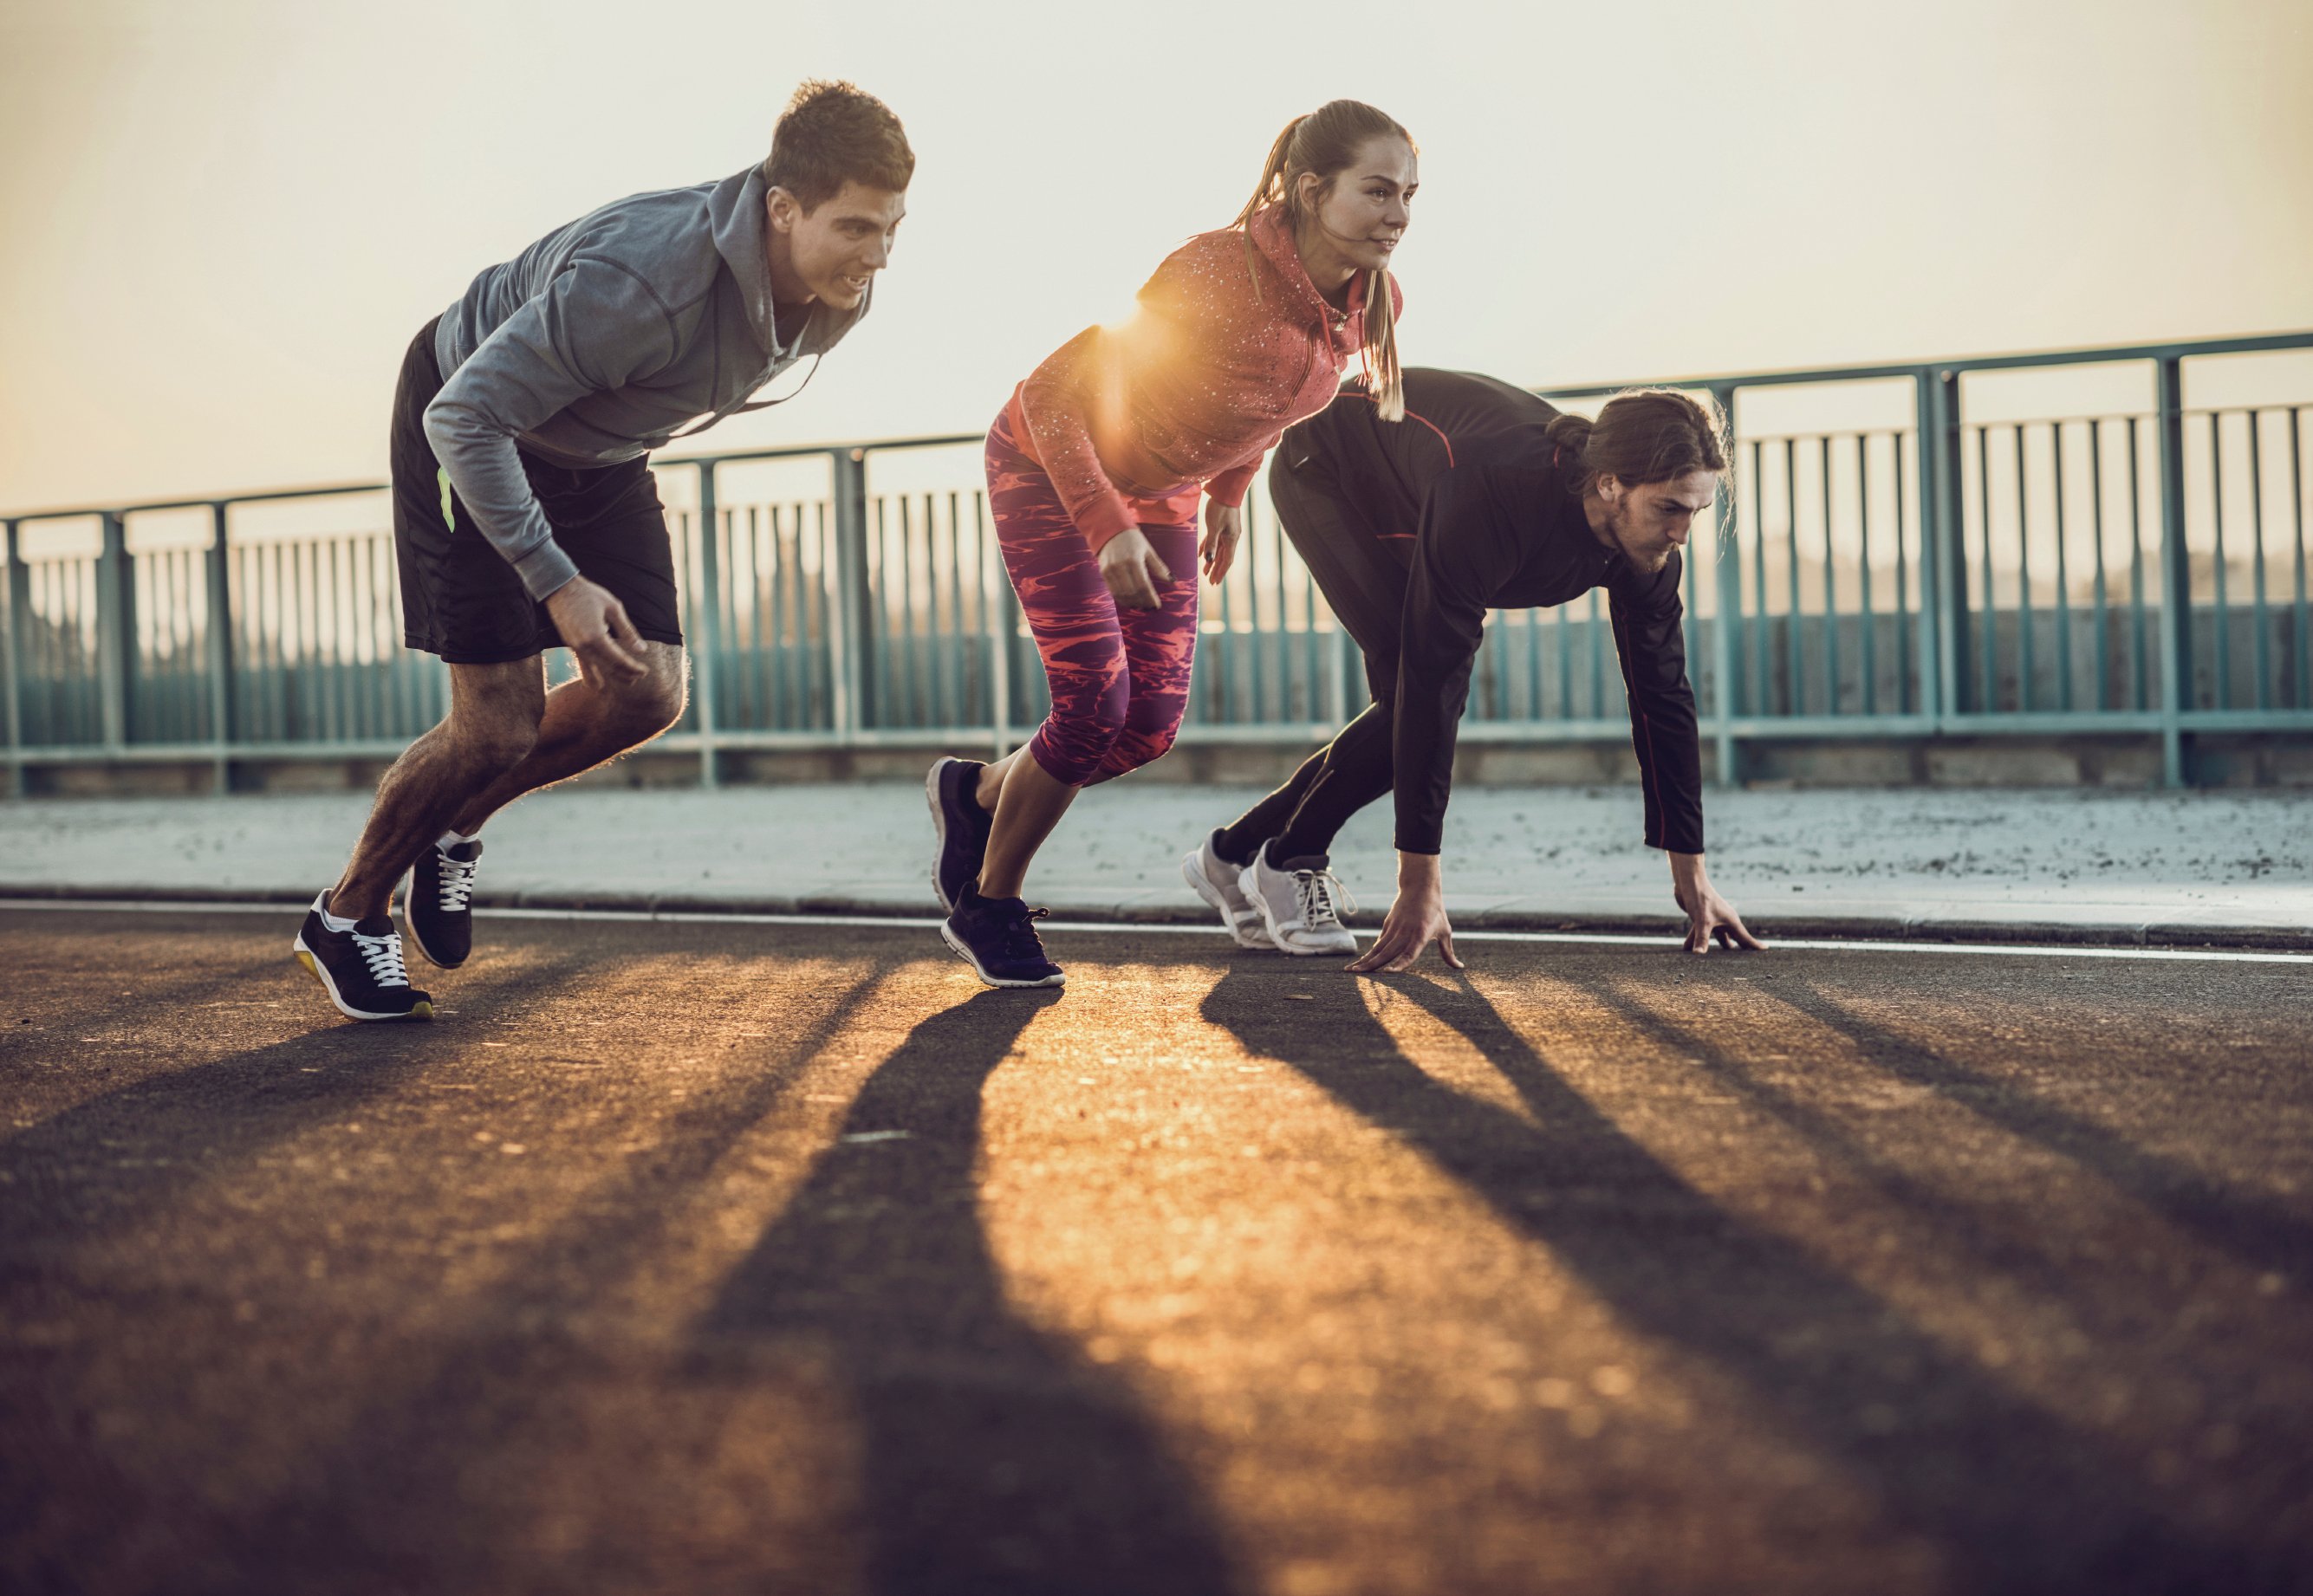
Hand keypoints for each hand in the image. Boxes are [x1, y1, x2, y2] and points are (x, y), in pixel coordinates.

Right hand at [543, 575, 646, 682]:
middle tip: (641, 676)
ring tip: (628, 680)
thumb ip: (627, 631)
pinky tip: (600, 683)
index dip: (633, 668)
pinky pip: (584, 665)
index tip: (645, 671)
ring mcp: (575, 647)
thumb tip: (642, 650)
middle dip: (627, 674)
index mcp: (596, 636)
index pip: (619, 660)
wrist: (559, 588)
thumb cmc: (588, 594)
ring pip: (596, 669)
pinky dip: (593, 675)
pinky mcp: (571, 645)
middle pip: (609, 668)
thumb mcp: (613, 608)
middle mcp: (584, 646)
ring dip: (613, 676)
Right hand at [1098, 526, 1170, 610]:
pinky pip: (1113, 590)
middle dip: (1143, 602)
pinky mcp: (1104, 572)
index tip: (1157, 606)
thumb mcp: (1148, 550)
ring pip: (1122, 594)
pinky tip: (1129, 601)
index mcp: (1134, 560)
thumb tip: (1171, 580)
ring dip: (1132, 603)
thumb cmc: (1132, 539)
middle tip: (1149, 608)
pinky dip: (1121, 599)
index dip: (1151, 598)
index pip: (1144, 585)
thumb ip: (1159, 567)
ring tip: (1141, 607)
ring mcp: (1111, 570)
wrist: (1110, 529)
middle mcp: (1121, 566)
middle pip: (1133, 592)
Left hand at [1200, 500, 1242, 583]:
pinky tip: (1201, 555)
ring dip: (1211, 561)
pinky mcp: (1220, 525)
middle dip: (1216, 570)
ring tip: (1205, 571)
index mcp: (1232, 539)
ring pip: (1218, 550)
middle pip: (1223, 557)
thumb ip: (1212, 544)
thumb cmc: (1220, 508)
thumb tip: (1209, 560)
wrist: (1225, 490)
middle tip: (1210, 582)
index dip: (1220, 572)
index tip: (1215, 583)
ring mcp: (1226, 531)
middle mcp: (1231, 537)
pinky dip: (1208, 548)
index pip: (1227, 560)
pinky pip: (1213, 540)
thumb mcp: (1214, 527)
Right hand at [1347, 851, 1464, 973]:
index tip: (1388, 974)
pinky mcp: (1388, 925)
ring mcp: (1394, 928)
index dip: (1399, 964)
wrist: (1420, 887)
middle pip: (1386, 953)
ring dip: (1365, 960)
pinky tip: (1362, 962)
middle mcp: (1405, 933)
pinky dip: (1371, 953)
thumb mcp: (1445, 931)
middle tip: (1357, 975)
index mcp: (1420, 935)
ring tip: (1351, 970)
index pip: (1409, 953)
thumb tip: (1459, 968)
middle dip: (1371, 965)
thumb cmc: (1436, 911)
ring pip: (1378, 948)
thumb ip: (1448, 952)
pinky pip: (1379, 942)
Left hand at [1669, 851, 1765, 953]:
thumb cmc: (1700, 898)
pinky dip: (1695, 941)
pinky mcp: (1701, 917)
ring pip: (1716, 936)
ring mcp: (1713, 918)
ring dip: (1714, 947)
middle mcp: (1724, 920)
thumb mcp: (1702, 921)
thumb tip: (1698, 954)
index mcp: (1731, 921)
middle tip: (1744, 960)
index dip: (1755, 945)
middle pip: (1733, 938)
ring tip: (1716, 961)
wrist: (1689, 881)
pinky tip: (1688, 950)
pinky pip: (1700, 933)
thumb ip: (1701, 938)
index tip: (1766, 949)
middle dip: (1737, 949)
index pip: (1745, 937)